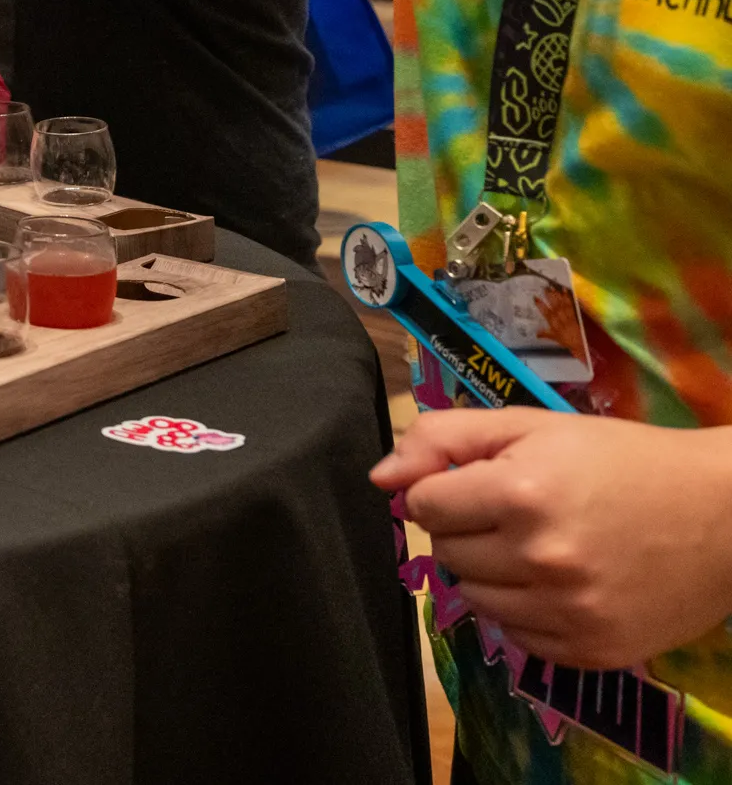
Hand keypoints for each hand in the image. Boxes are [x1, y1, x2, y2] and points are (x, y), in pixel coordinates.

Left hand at [374, 409, 731, 667]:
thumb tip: (381, 478)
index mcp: (520, 494)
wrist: (723, 515)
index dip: (444, 490)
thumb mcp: (532, 426)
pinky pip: (516, 637)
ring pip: (473, 598)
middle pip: (444, 553)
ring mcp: (568, 612)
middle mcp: (540, 559)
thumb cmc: (622, 460)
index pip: (423, 505)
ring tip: (539, 546)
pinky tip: (561, 582)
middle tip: (516, 512)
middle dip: (466, 529)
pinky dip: (525, 611)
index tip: (480, 484)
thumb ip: (445, 438)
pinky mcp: (591, 652)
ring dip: (490, 571)